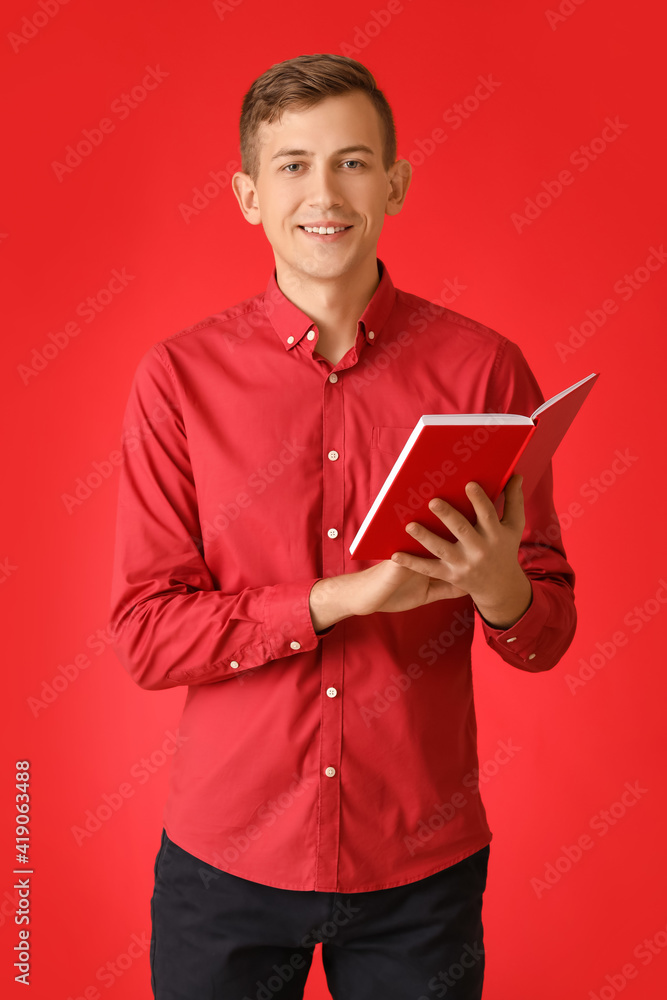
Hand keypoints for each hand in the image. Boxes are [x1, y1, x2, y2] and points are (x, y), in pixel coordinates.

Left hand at [389, 475, 532, 628]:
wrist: (500, 587)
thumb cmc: (505, 549)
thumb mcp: (513, 527)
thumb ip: (513, 501)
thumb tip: (516, 475)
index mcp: (495, 534)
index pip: (487, 514)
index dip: (479, 500)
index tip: (468, 484)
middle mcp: (479, 549)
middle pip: (462, 530)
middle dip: (448, 516)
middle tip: (433, 501)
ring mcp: (463, 564)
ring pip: (442, 549)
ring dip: (425, 537)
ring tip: (410, 525)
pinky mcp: (450, 575)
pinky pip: (429, 569)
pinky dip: (412, 562)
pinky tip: (395, 554)